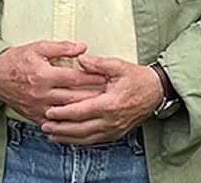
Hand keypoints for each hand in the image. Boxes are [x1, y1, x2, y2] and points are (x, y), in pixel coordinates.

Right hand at [0, 41, 108, 124]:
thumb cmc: (15, 60)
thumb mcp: (38, 47)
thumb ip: (61, 47)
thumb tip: (82, 48)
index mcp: (44, 75)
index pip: (76, 78)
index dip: (93, 78)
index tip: (106, 78)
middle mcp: (42, 93)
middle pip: (76, 98)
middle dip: (95, 97)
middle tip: (109, 95)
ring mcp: (38, 106)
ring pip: (68, 113)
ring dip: (84, 111)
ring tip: (99, 108)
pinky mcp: (34, 115)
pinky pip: (55, 123)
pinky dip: (68, 122)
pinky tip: (79, 121)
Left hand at [40, 54, 163, 144]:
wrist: (156, 91)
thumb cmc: (137, 79)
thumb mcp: (118, 66)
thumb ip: (98, 63)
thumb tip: (81, 59)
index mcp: (110, 103)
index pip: (81, 111)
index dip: (64, 113)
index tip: (49, 111)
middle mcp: (112, 120)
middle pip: (81, 128)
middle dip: (61, 128)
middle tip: (44, 125)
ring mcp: (115, 128)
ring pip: (87, 138)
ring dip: (68, 137)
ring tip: (51, 134)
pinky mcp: (116, 133)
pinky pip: (95, 140)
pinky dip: (80, 141)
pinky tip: (69, 138)